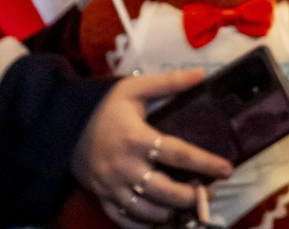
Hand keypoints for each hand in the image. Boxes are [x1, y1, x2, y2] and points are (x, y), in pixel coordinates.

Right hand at [71, 69, 233, 227]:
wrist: (62, 125)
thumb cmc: (103, 107)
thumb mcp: (134, 88)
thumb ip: (169, 82)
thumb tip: (202, 74)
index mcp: (136, 138)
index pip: (178, 153)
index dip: (205, 163)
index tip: (227, 169)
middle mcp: (124, 166)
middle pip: (164, 190)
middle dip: (190, 196)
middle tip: (208, 192)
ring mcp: (112, 185)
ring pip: (145, 209)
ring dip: (170, 212)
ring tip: (188, 205)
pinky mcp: (101, 197)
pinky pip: (123, 219)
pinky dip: (142, 225)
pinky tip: (160, 220)